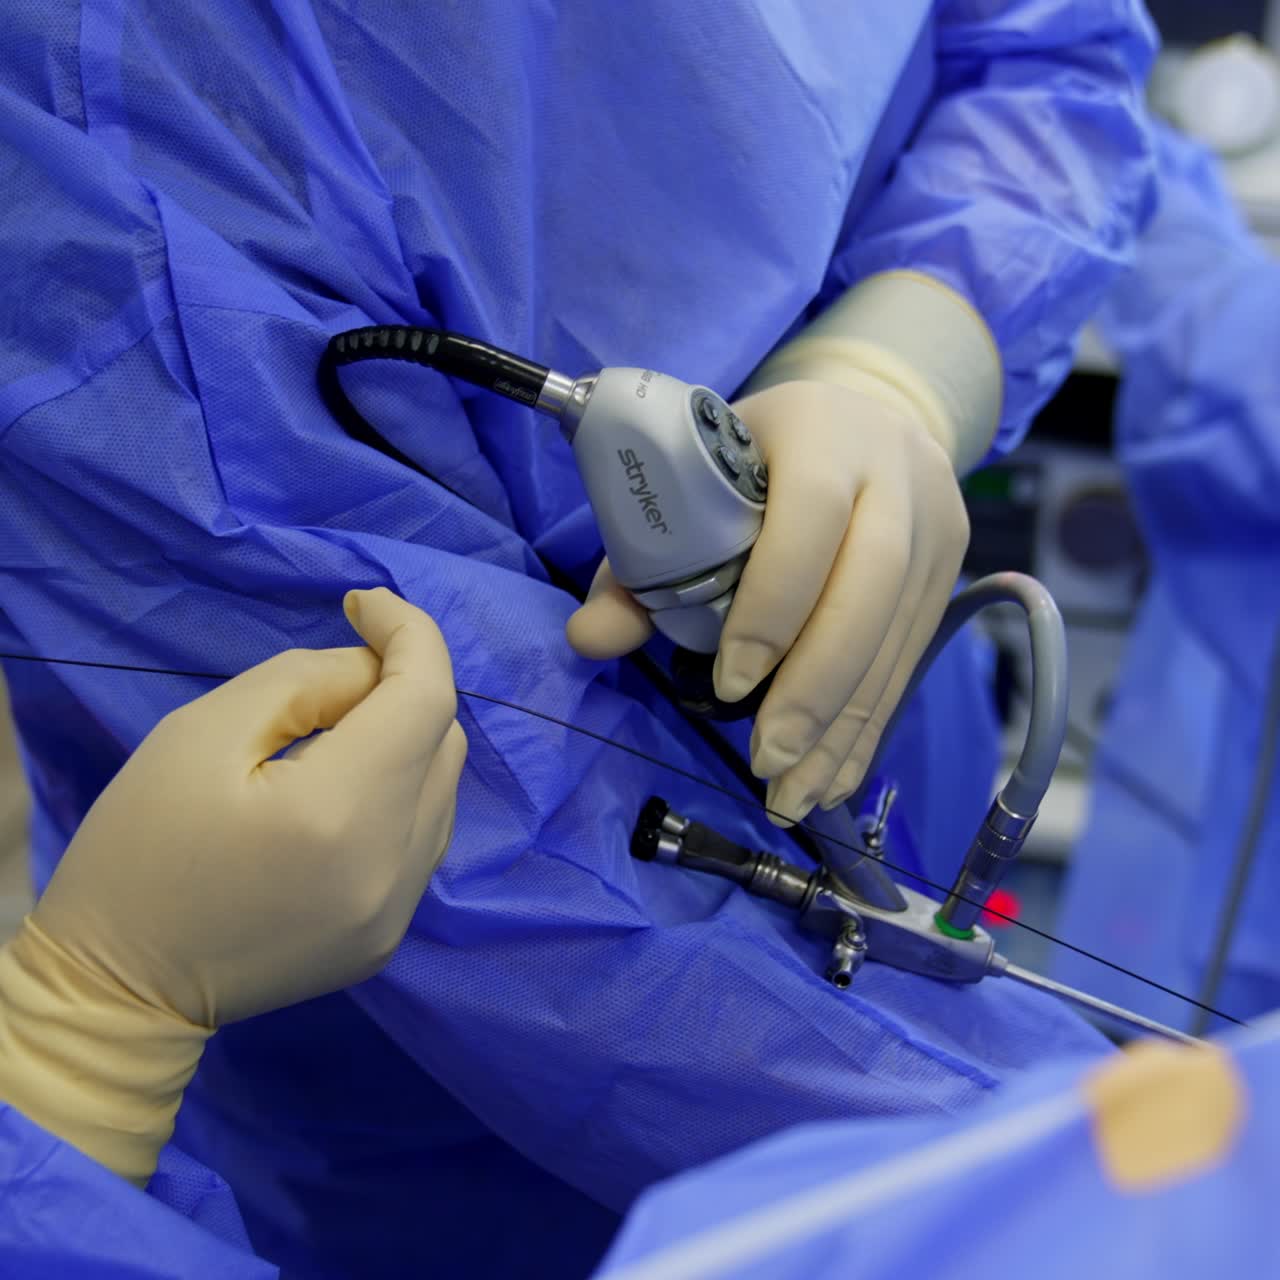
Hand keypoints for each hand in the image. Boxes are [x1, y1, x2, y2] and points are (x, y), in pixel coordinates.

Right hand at [0, 588, 465, 1182]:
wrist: (117, 991)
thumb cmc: (141, 851)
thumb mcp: (203, 733)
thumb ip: (307, 682)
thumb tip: (375, 669)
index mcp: (341, 813)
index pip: (426, 696)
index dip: (409, 633)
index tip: (361, 604)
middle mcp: (393, 867)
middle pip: (444, 739)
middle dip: (400, 688)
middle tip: (329, 684)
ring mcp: (399, 911)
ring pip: (444, 787)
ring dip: (404, 742)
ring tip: (326, 741)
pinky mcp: (391, 937)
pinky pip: (424, 837)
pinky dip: (399, 795)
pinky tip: (338, 797)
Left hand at [568, 380, 968, 825]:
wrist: (866, 418)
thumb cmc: (754, 455)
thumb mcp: (693, 482)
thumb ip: (641, 559)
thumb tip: (589, 638)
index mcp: (822, 432)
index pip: (810, 518)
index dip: (772, 605)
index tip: (728, 684)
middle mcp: (896, 472)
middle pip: (870, 588)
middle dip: (816, 687)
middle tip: (766, 760)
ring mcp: (936, 525)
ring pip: (897, 636)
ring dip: (844, 727)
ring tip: (791, 795)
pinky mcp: (950, 572)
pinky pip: (910, 661)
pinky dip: (867, 726)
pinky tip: (831, 777)